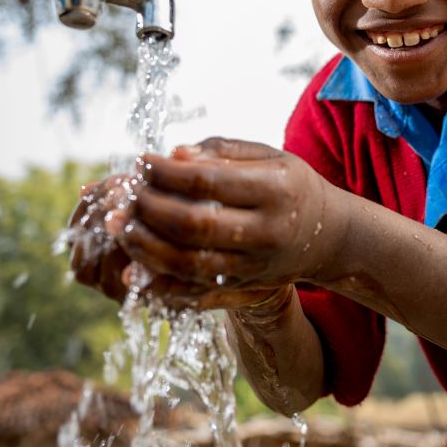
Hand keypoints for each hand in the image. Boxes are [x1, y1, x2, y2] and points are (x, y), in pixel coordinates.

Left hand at [122, 137, 344, 293]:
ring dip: (145, 247)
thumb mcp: (268, 156)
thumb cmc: (289, 185)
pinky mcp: (245, 288)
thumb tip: (173, 154)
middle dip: (149, 209)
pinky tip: (133, 270)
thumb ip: (222, 151)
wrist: (328, 235)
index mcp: (275, 190)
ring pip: (190, 264)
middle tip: (123, 194)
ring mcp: (256, 265)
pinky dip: (160, 287)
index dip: (166, 172)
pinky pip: (196, 295)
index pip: (208, 181)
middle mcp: (268, 231)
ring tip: (118, 226)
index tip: (141, 161)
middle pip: (195, 225)